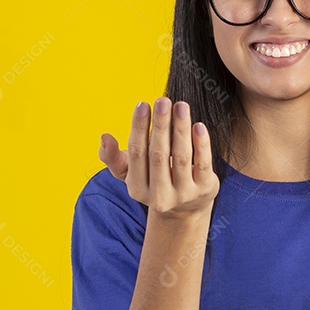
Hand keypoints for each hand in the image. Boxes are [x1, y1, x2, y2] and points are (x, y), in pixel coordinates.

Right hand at [99, 96, 219, 219]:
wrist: (185, 209)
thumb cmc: (153, 180)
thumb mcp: (130, 173)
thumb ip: (113, 157)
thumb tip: (104, 137)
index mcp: (137, 189)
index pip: (137, 154)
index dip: (139, 128)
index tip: (143, 104)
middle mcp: (160, 196)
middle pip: (158, 155)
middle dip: (160, 125)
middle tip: (163, 100)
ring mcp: (184, 194)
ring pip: (181, 157)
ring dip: (180, 128)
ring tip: (181, 106)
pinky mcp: (205, 189)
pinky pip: (203, 163)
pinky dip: (201, 144)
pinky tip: (198, 125)